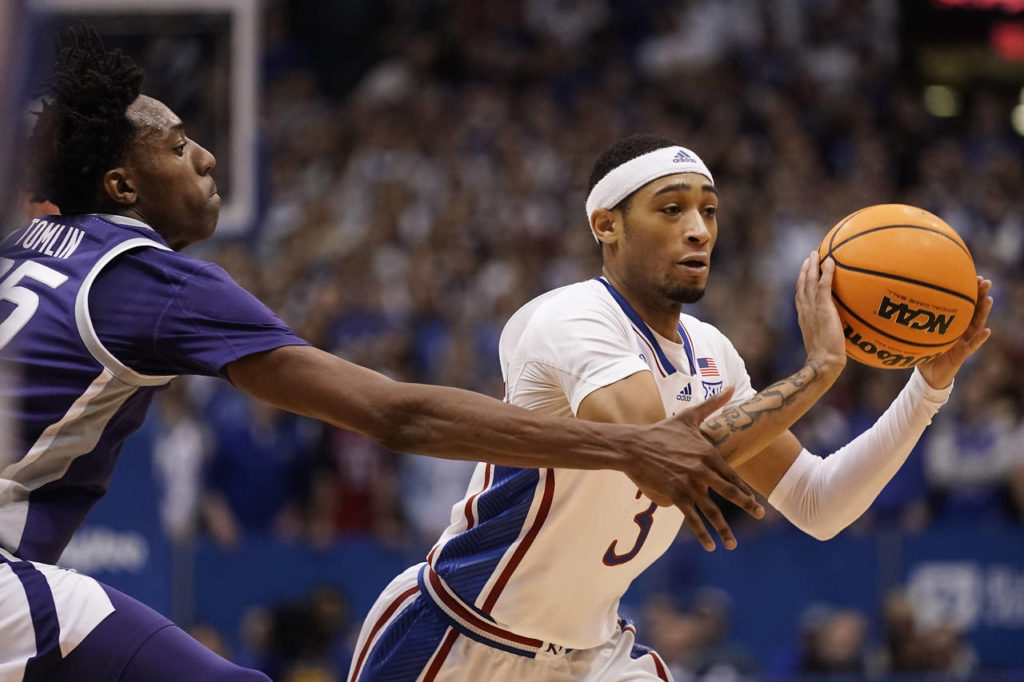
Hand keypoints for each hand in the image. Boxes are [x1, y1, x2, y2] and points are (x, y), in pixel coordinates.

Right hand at [626, 386, 765, 551]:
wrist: (632, 445)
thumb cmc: (660, 430)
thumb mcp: (688, 416)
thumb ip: (713, 404)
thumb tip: (734, 386)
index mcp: (707, 453)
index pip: (732, 475)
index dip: (744, 490)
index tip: (755, 502)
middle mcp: (702, 470)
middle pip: (729, 493)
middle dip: (747, 506)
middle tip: (760, 516)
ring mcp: (689, 484)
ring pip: (712, 511)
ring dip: (723, 530)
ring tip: (732, 544)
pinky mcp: (674, 494)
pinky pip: (692, 518)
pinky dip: (701, 533)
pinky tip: (709, 546)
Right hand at [796, 252, 845, 372]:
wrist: (824, 361)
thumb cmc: (827, 357)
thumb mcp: (825, 340)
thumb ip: (829, 329)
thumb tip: (841, 327)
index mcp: (803, 316)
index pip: (800, 294)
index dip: (801, 281)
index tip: (805, 270)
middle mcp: (804, 310)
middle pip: (801, 284)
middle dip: (804, 269)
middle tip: (810, 256)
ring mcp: (811, 308)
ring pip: (808, 281)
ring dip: (811, 265)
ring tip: (816, 253)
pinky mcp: (822, 308)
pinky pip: (823, 286)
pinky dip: (826, 272)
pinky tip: (831, 261)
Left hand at [918, 277, 992, 388]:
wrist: (927, 376)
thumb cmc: (922, 352)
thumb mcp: (915, 334)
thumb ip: (909, 321)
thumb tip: (892, 303)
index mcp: (950, 323)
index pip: (961, 304)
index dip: (968, 291)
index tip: (972, 275)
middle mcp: (960, 330)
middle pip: (973, 310)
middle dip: (980, 295)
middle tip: (985, 281)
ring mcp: (963, 341)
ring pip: (977, 324)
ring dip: (983, 312)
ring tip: (989, 299)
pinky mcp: (963, 354)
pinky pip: (973, 346)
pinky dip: (980, 339)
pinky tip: (988, 331)